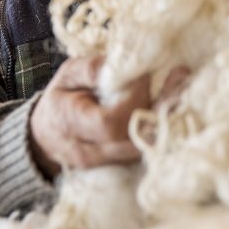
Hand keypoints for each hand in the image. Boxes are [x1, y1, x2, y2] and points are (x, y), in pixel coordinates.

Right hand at [28, 57, 189, 176]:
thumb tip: (119, 63)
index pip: (109, 121)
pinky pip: (143, 148)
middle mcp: (88, 151)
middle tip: (180, 76)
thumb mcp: (66, 76)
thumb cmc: (60, 99)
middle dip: (159, 106)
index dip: (132, 98)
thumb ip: (90, 69)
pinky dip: (160, 127)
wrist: (45, 138)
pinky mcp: (118, 165)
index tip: (143, 74)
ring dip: (165, 116)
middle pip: (133, 135)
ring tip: (182, 87)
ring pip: (142, 145)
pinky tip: (174, 104)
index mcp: (70, 123)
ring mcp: (104, 163)